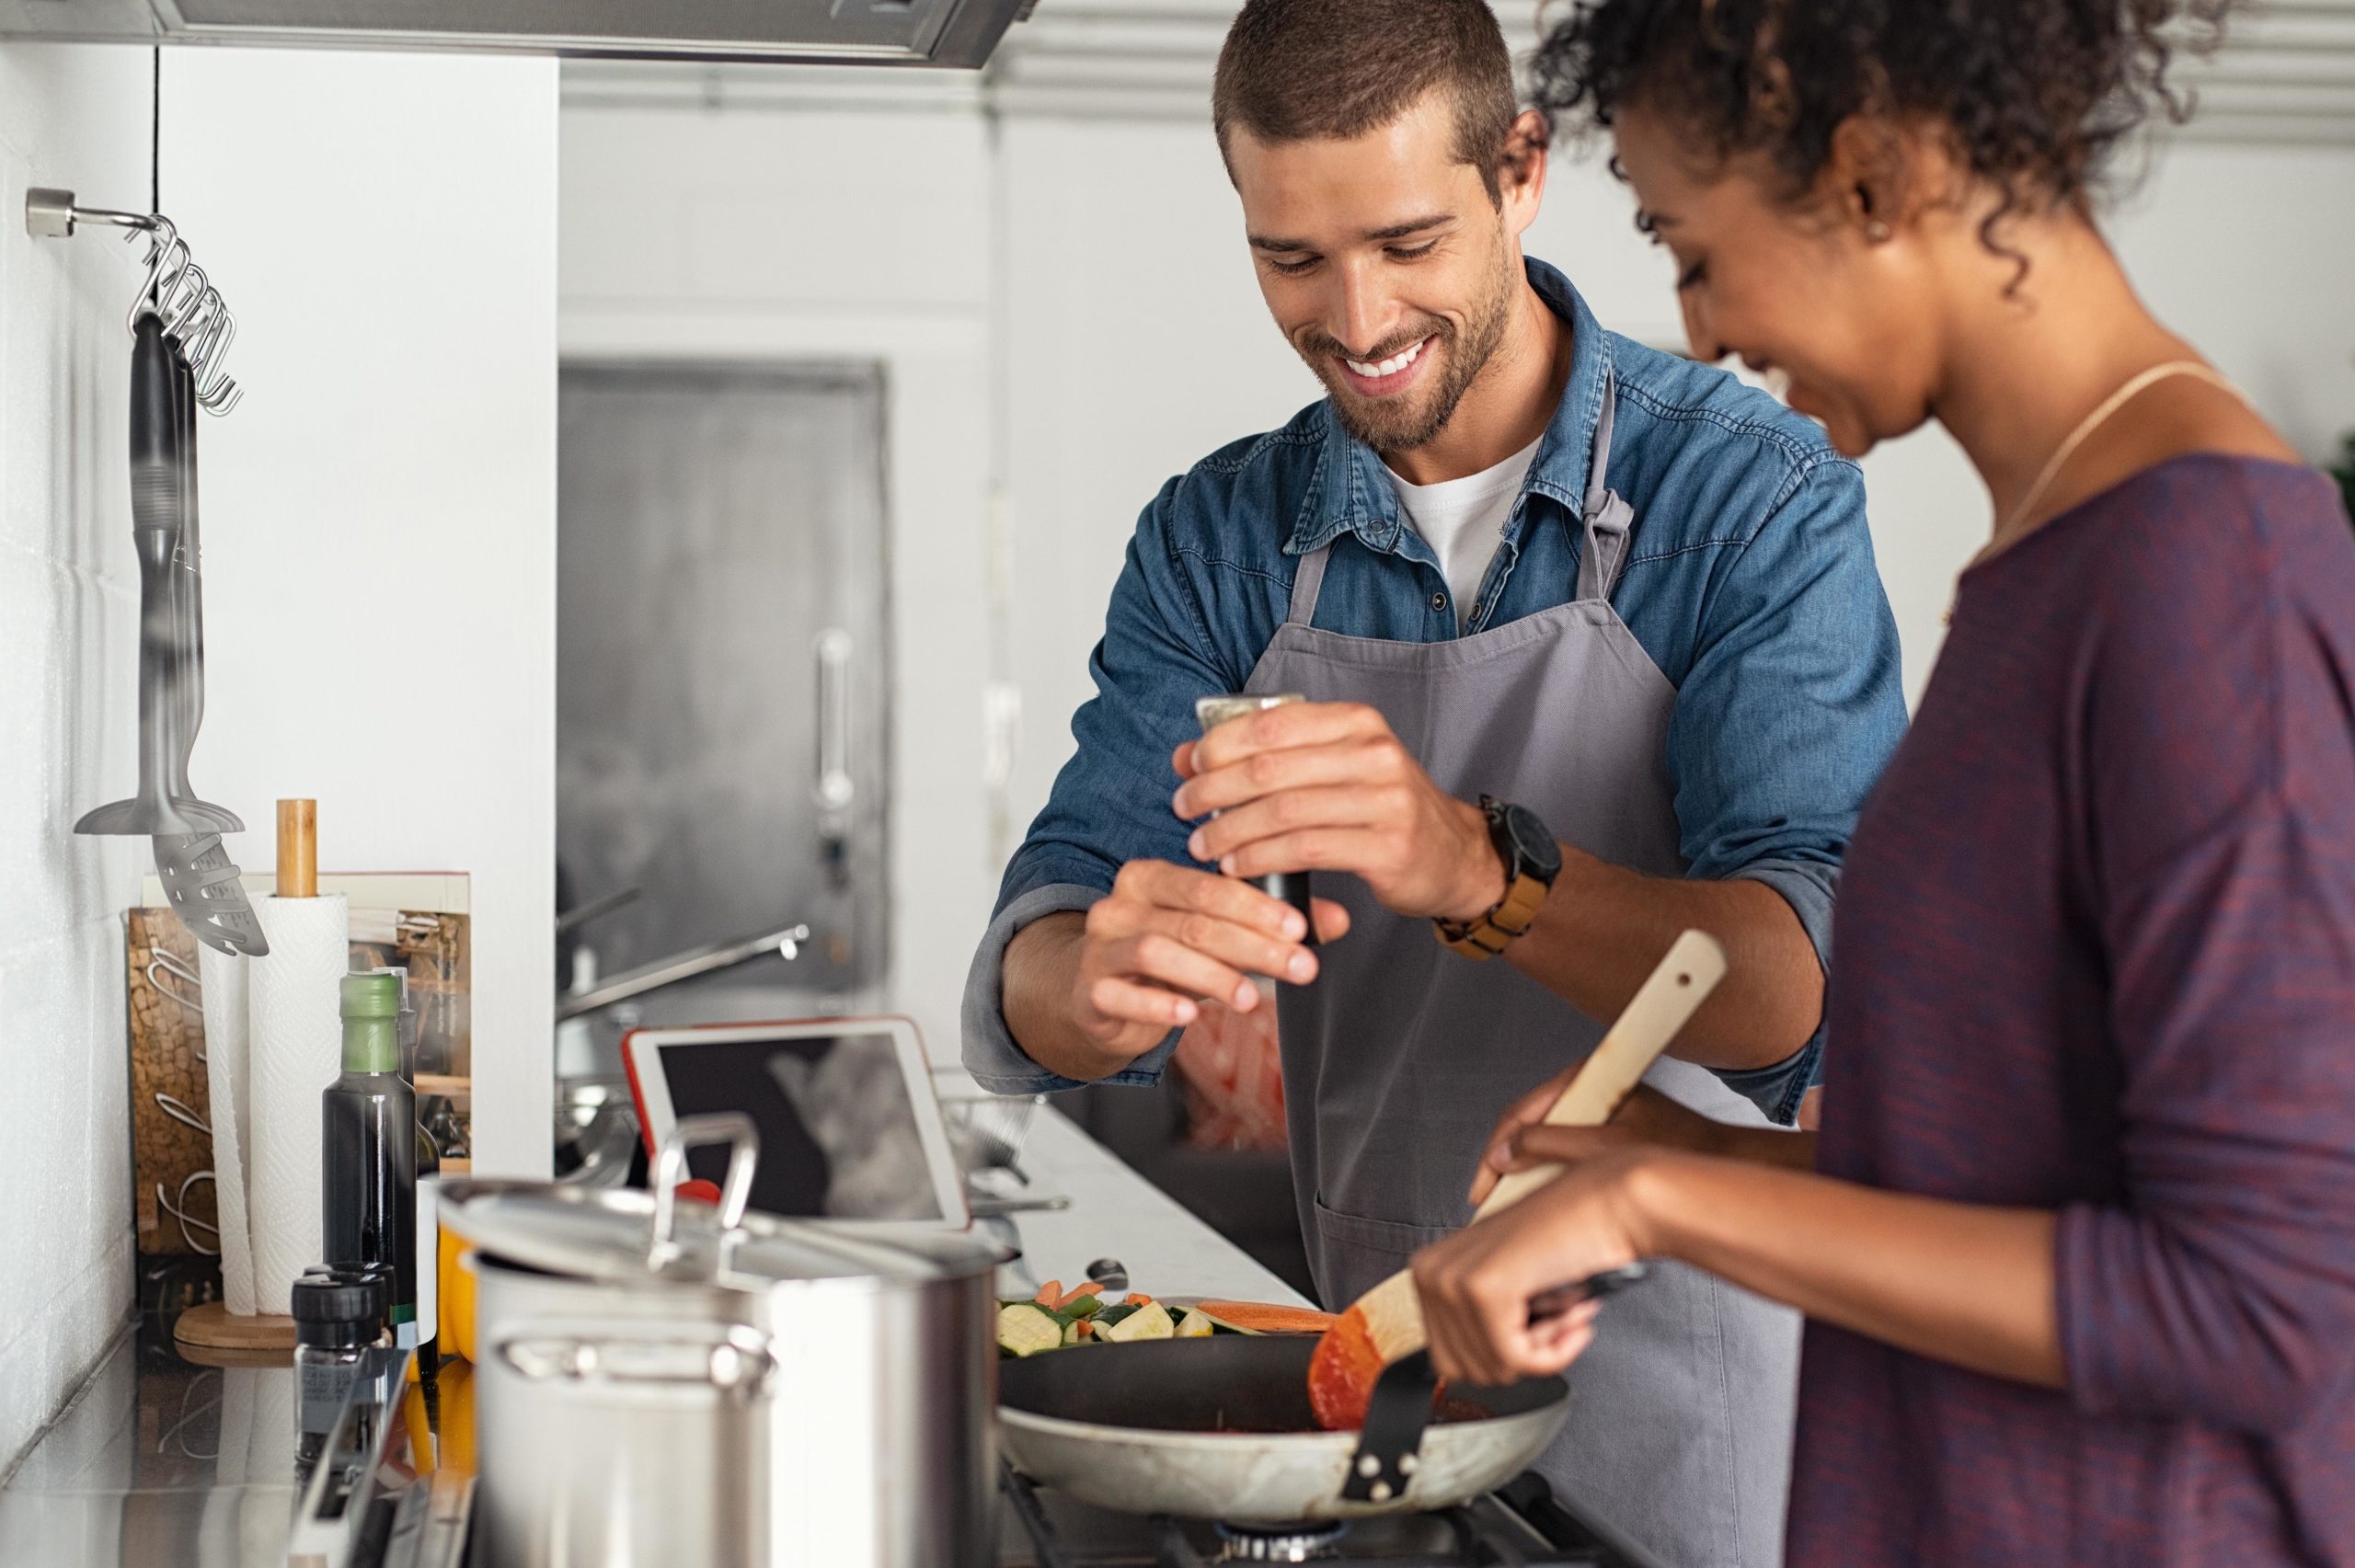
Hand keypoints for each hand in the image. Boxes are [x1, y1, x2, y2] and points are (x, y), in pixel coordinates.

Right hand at [1068, 859, 1351, 1063]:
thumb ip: (1272, 926)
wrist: (1096, 996)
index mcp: (1151, 876)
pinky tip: (1190, 1014)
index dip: (1258, 907)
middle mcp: (1120, 904)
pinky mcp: (1088, 991)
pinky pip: (1119, 994)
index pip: (1209, 885)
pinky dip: (1157, 1005)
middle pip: (1192, 920)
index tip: (1300, 929)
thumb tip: (1338, 920)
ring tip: (1251, 997)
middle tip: (1299, 967)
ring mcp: (1099, 947)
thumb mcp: (1218, 936)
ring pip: (1157, 952)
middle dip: (1253, 946)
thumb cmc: (1166, 958)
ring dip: (1211, 975)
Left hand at [1170, 702, 1504, 922]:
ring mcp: (1384, 800)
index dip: (1221, 745)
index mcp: (1356, 722)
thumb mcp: (1331, 768)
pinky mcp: (1387, 846)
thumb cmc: (1379, 808)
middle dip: (1215, 790)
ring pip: (1283, 810)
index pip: (1272, 724)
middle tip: (1184, 810)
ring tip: (1202, 845)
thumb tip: (1187, 754)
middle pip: (1271, 767)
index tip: (1190, 769)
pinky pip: (1305, 849)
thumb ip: (1265, 758)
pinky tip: (1237, 866)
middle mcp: (1373, 753)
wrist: (1453, 855)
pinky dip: (1261, 858)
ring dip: (1231, 831)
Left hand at [1413, 1148, 1656, 1386]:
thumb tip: (1479, 1372)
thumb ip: (1477, 1321)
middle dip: (1521, 1358)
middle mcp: (1430, 1271)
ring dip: (1544, 1351)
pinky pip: (1516, 1359)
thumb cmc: (1568, 1239)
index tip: (1535, 1333)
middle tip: (1558, 1324)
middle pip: (1466, 1370)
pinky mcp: (1485, 1290)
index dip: (1501, 1357)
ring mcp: (1453, 1280)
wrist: (1608, 1205)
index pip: (1447, 1359)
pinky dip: (1554, 1354)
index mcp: (1428, 1269)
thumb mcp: (1505, 1280)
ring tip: (1568, 1313)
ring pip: (1493, 1368)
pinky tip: (1575, 1322)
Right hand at [1469, 1079, 1730, 1203]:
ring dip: (1525, 1172)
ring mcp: (1595, 1109)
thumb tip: (1507, 1153)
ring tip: (1511, 1203)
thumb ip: (1550, 1146)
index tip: (1484, 1184)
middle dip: (1505, 1164)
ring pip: (1543, 1140)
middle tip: (1490, 1199)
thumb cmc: (1680, 1147)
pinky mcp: (1604, 1129)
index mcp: (1586, 1077)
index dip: (1496, 1151)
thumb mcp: (1604, 1148)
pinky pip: (1562, 1149)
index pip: (1521, 1111)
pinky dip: (1547, 1174)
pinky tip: (1542, 1197)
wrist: (1721, 1161)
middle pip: (1527, 1125)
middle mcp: (1588, 1088)